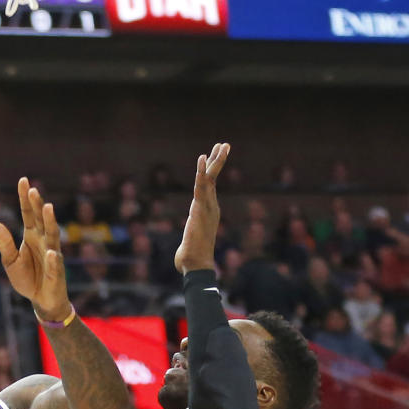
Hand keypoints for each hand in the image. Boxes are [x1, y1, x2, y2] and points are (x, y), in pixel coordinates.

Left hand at [0, 178, 69, 320]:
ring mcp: (52, 255)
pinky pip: (55, 265)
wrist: (41, 300)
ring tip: (47, 208)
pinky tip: (51, 253)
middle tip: (33, 190)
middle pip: (41, 220)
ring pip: (52, 236)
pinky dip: (53, 260)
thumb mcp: (10, 261)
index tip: (23, 180)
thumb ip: (4, 243)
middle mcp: (44, 241)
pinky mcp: (57, 273)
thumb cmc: (27, 278)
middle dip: (37, 205)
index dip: (25, 199)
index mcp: (31, 236)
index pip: (28, 214)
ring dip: (50, 222)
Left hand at [174, 143, 229, 274]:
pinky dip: (201, 171)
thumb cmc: (192, 258)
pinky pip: (201, 186)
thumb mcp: (190, 243)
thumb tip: (183, 258)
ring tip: (221, 145)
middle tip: (225, 144)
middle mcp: (210, 206)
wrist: (197, 264)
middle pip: (214, 179)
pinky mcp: (200, 209)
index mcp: (208, 211)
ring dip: (216, 161)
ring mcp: (207, 207)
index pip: (210, 187)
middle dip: (219, 161)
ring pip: (211, 179)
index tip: (214, 157)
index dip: (211, 171)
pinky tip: (202, 157)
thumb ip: (189, 244)